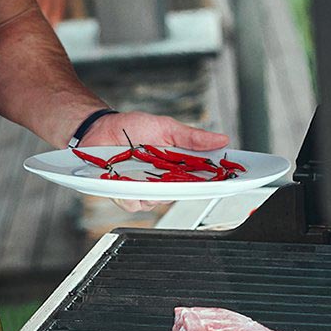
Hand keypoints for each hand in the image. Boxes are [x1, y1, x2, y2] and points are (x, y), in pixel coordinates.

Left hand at [80, 111, 229, 213]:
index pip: (202, 179)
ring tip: (142, 170)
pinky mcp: (124, 194)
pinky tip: (125, 179)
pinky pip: (133, 203)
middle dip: (182, 187)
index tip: (229, 180)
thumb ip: (192, 137)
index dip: (216, 182)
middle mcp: (163, 181)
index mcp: (177, 166)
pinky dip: (130, 193)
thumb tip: (221, 139)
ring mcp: (144, 189)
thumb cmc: (132, 127)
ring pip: (157, 202)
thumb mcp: (166, 127)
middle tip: (176, 173)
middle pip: (181, 194)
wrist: (100, 129)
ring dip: (152, 189)